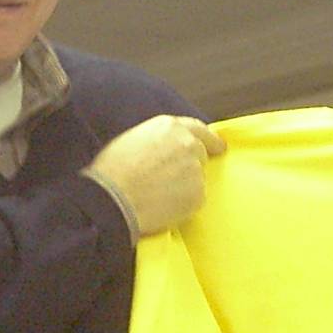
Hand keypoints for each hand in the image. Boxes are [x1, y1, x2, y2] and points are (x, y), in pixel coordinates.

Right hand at [86, 115, 226, 236]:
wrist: (113, 199)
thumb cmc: (113, 171)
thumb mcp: (133, 140)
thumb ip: (158, 141)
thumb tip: (166, 150)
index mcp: (170, 127)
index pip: (199, 129)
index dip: (210, 139)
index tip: (220, 146)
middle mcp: (188, 144)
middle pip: (200, 154)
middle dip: (191, 165)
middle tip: (174, 179)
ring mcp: (196, 170)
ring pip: (196, 179)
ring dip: (184, 186)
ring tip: (158, 194)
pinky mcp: (198, 194)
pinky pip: (194, 200)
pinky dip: (182, 204)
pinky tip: (162, 206)